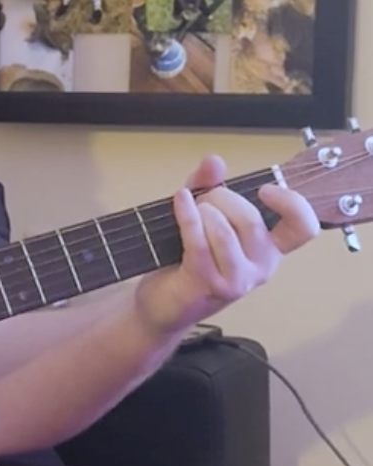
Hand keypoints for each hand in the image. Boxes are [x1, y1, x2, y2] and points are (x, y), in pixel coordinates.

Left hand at [134, 154, 319, 335]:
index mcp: (269, 249)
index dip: (293, 204)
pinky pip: (199, 240)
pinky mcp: (207, 283)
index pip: (304, 228)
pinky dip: (187, 215)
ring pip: (224, 230)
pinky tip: (180, 200)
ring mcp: (236, 279)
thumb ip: (208, 187)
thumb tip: (215, 161)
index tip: (266, 189)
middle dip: (221, 198)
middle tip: (201, 199)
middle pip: (251, 219)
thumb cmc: (186, 260)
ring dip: (202, 211)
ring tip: (189, 211)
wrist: (161, 304)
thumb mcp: (202, 217)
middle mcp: (260, 266)